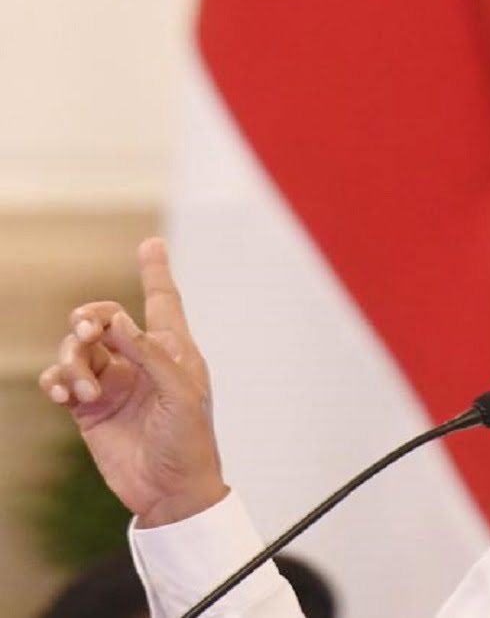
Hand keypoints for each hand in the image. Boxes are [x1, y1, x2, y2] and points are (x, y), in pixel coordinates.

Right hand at [38, 237, 227, 527]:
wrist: (170, 491)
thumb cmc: (188, 442)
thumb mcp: (181, 395)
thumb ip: (150, 355)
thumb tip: (118, 321)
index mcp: (173, 351)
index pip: (162, 302)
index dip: (155, 272)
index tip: (151, 242)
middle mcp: (141, 361)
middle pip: (104, 320)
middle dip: (89, 319)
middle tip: (87, 333)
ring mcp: (113, 383)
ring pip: (78, 349)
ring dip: (72, 360)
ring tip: (83, 390)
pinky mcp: (88, 408)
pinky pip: (61, 379)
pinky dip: (56, 380)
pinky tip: (64, 394)